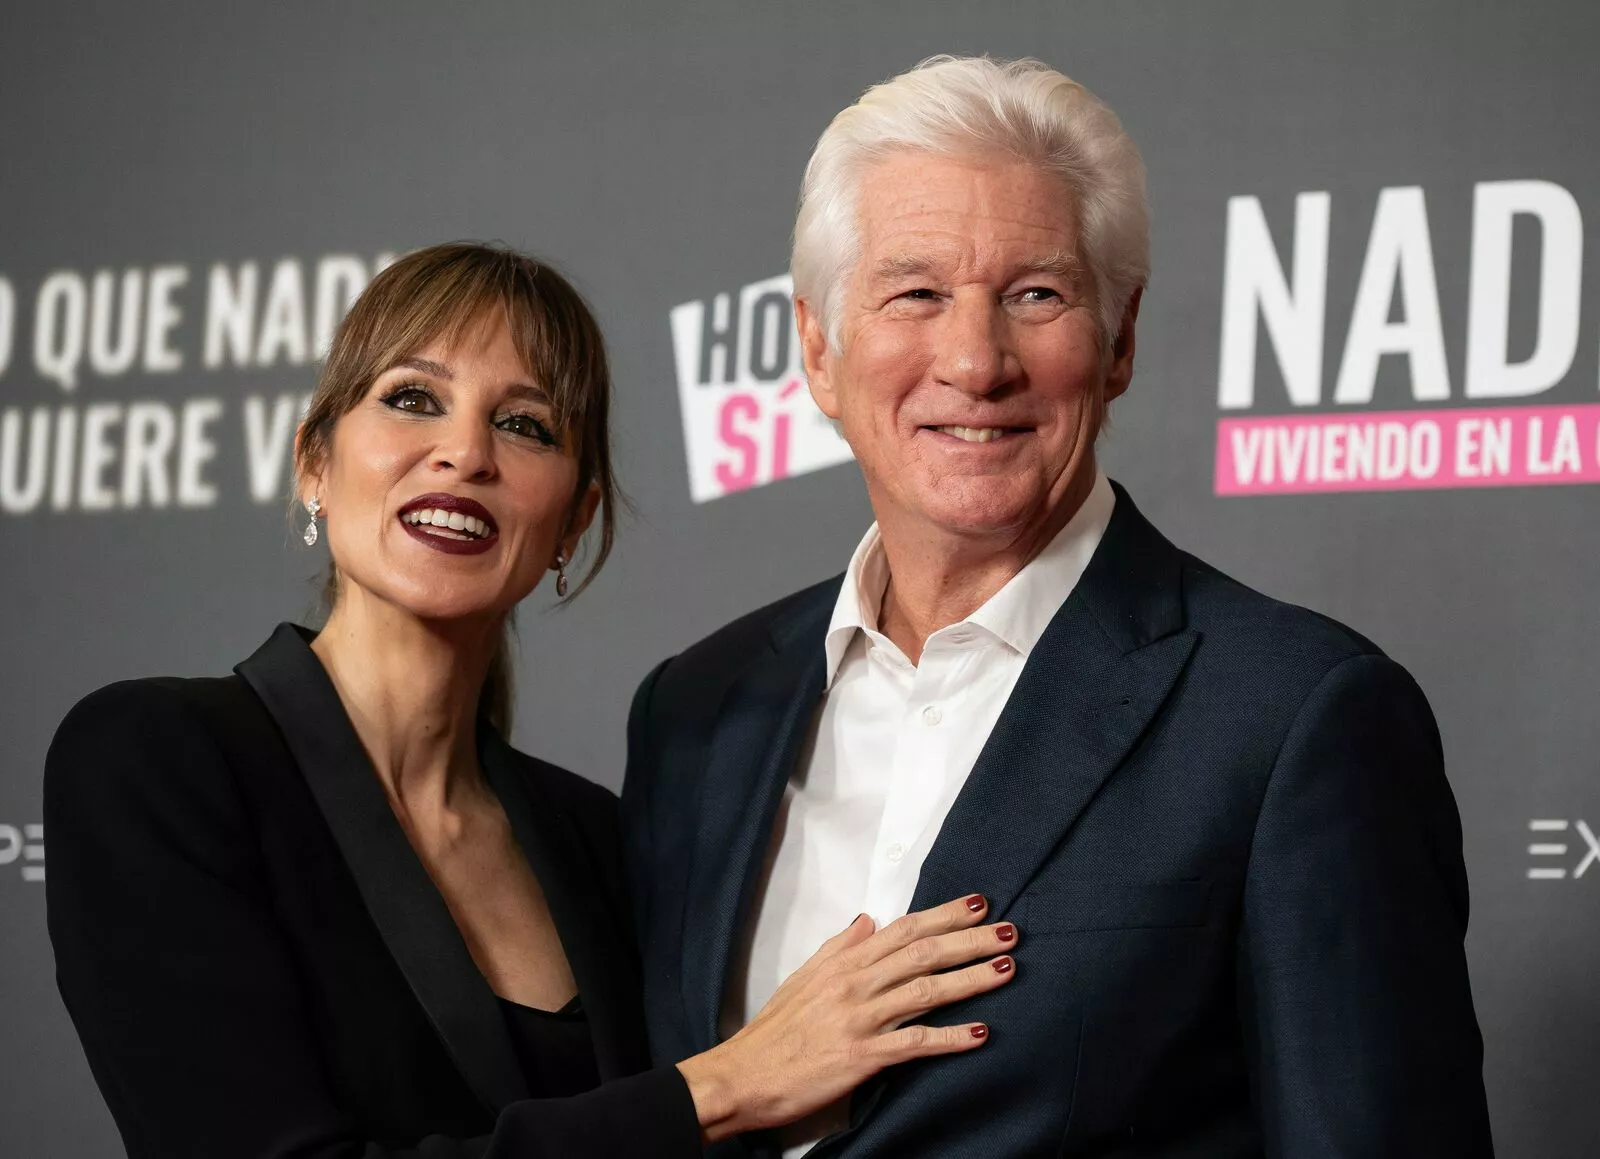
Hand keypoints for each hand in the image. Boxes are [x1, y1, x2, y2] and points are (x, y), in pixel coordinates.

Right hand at [675, 893, 1018, 1141]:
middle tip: (1009, 930)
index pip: (903, 930)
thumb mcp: (803, 978)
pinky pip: (914, 1043)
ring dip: (970, 979)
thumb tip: (868, 919)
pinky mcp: (862, 1056)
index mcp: (843, 963)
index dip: (944, 915)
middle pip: (923, 953)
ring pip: (926, 991)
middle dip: (970, 940)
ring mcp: (860, 1019)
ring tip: (1006, 968)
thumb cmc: (773, 1032)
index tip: (978, 904)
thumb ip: (840, 948)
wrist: (742, 1075)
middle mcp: (855, 984)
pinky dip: (950, 1038)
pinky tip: (981, 1034)